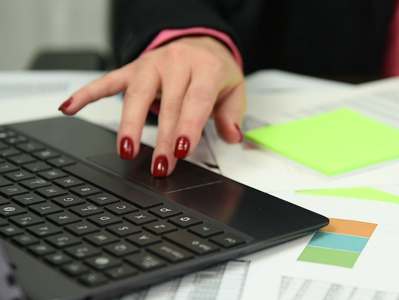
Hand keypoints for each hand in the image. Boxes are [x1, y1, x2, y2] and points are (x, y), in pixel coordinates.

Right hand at [58, 36, 245, 176]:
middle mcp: (177, 63)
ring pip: (136, 95)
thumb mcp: (234, 89)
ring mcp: (152, 64)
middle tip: (161, 166)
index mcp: (206, 68)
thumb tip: (232, 136)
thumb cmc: (214, 70)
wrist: (200, 42)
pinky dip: (87, 93)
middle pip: (168, 104)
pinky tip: (70, 107)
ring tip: (126, 150)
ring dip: (130, 125)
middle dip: (163, 139)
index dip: (188, 126)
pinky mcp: (132, 68)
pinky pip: (107, 81)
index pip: (196, 100)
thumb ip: (232, 114)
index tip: (181, 150)